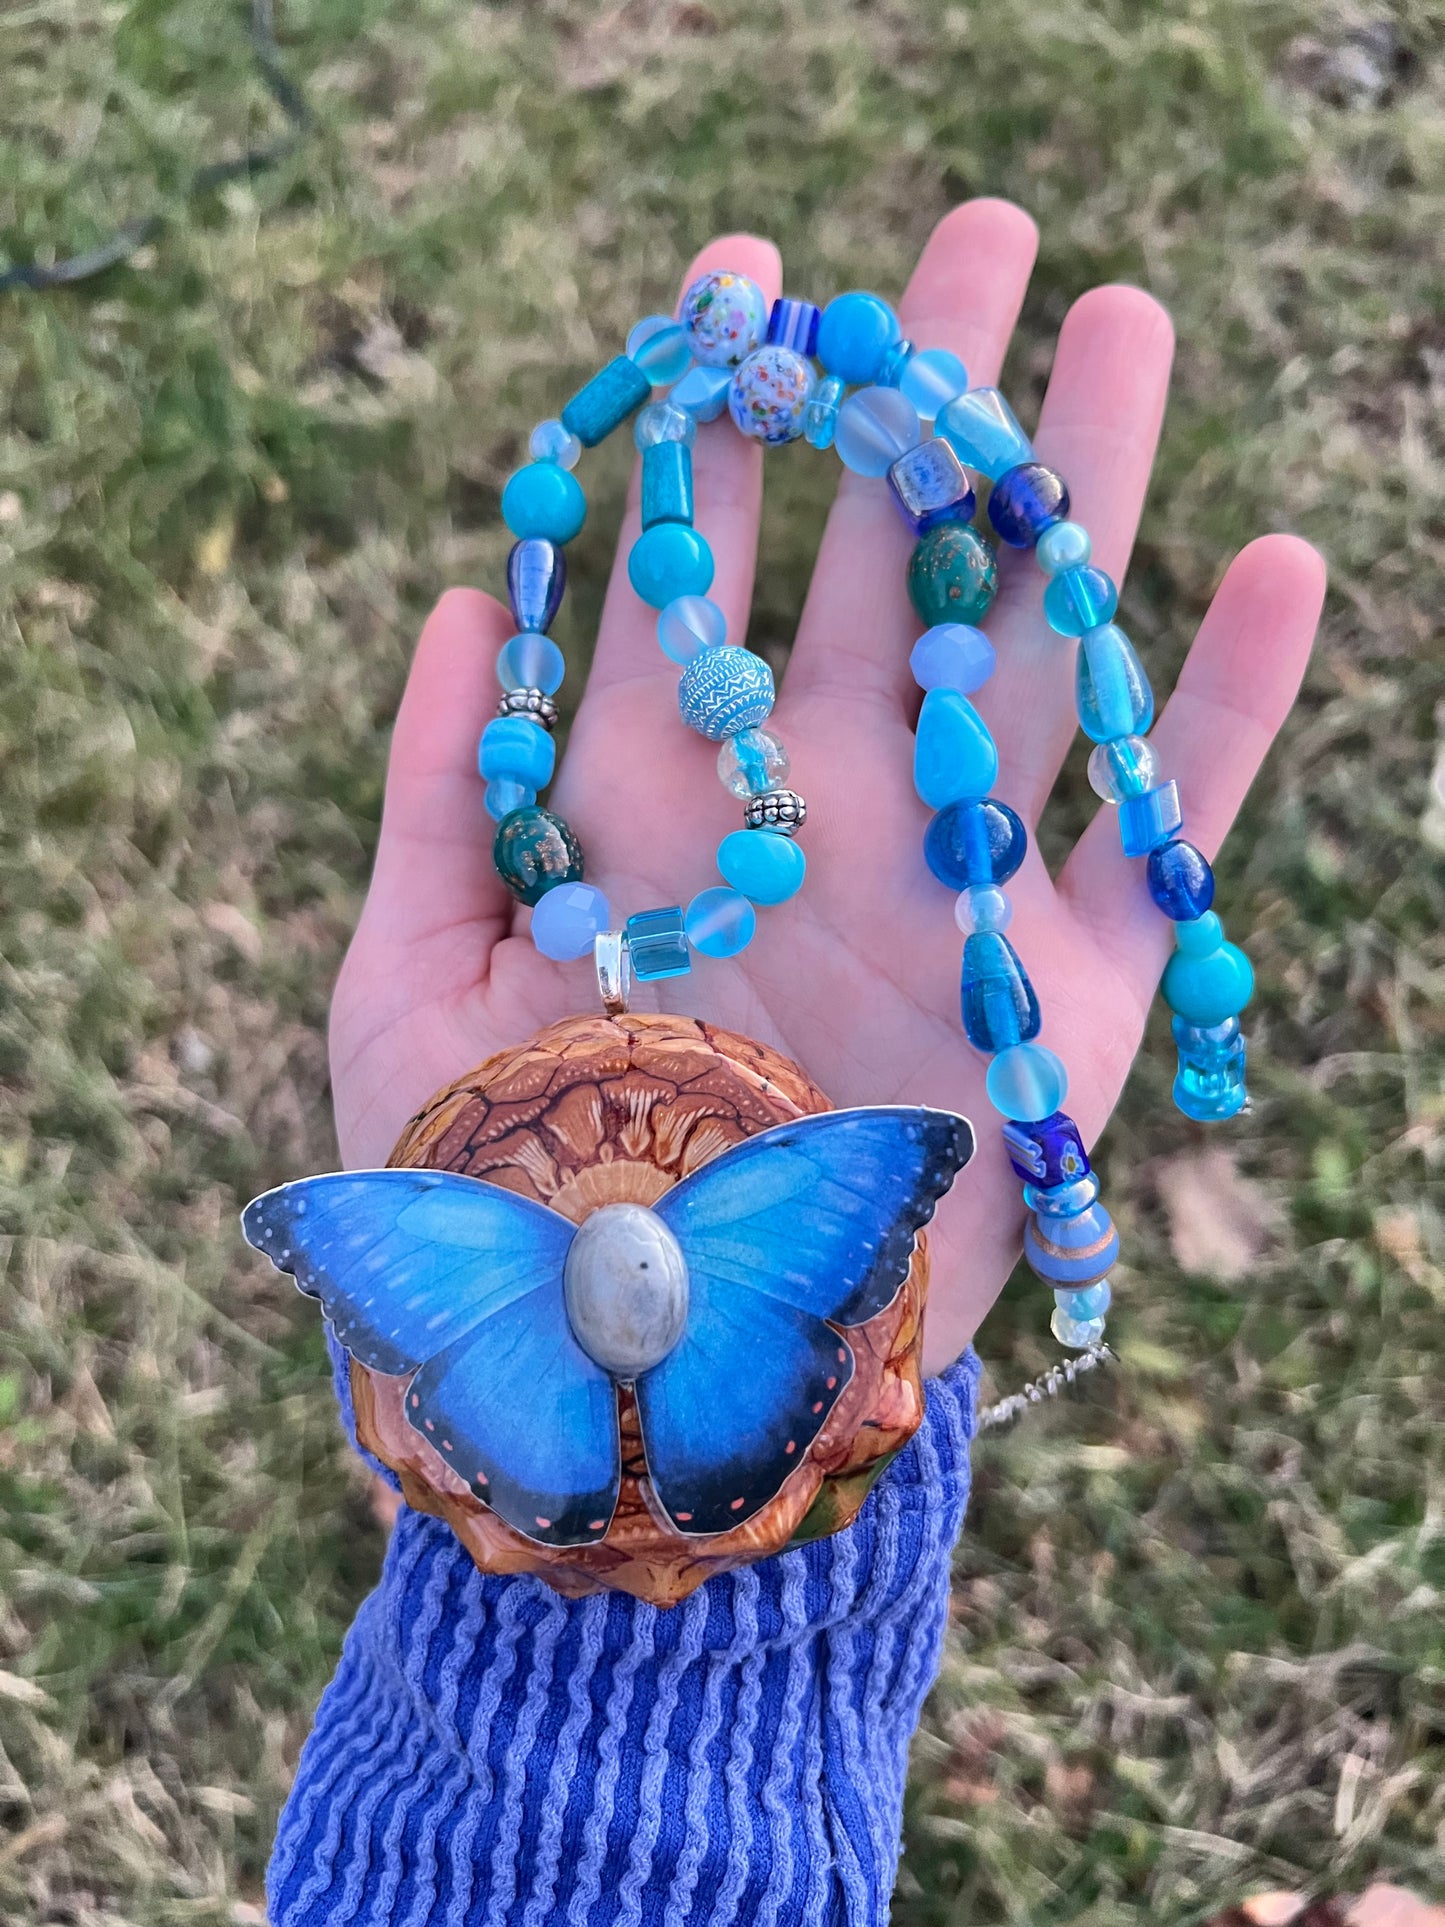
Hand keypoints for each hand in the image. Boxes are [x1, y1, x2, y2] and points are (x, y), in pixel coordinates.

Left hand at [329, 200, 1325, 1374]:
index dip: (726, 428)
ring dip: (1083, 505)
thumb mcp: (405, 989)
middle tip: (974, 239)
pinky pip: (1151, 843)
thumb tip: (461, 598)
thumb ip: (431, 792)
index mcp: (662, 812)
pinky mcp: (1049, 1010)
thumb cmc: (487, 1201)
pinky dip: (1213, 717)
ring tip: (1123, 329)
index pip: (701, 577)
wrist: (631, 1381)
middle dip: (924, 413)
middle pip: (886, 581)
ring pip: (1028, 667)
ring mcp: (940, 904)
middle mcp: (815, 828)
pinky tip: (1274, 568)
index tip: (747, 281)